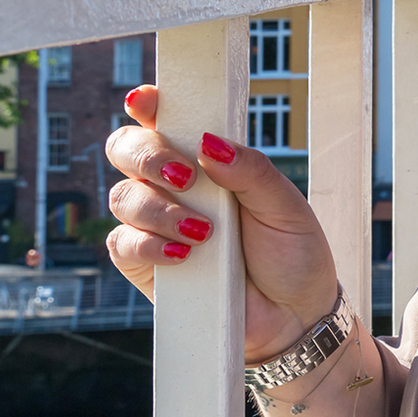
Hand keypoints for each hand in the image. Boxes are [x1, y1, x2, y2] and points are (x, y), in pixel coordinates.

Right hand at [105, 85, 338, 361]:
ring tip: (204, 231)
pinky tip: (184, 254)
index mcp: (207, 160)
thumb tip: (208, 143)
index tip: (146, 100)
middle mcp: (175, 186)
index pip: (167, 121)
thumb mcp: (284, 205)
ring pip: (123, 197)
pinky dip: (149, 244)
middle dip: (146, 155)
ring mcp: (156, 224)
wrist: (295, 316)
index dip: (149, 105)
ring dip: (158, 209)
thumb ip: (250, 170)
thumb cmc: (292, 252)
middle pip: (127, 150)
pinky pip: (122, 244)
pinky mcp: (146, 264)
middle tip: (184, 176)